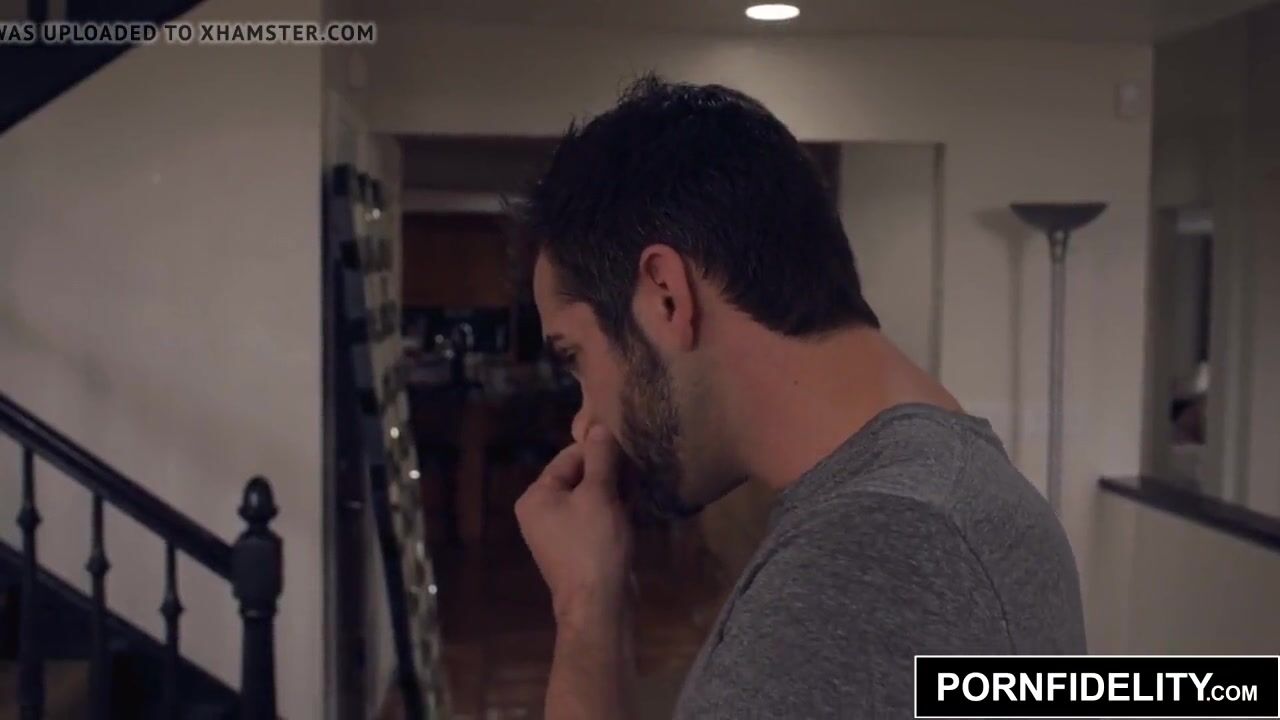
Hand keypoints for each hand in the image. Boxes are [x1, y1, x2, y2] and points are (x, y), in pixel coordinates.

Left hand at [516, 425, 632, 623]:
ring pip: (590, 498)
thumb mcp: (598, 495)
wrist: (598, 605)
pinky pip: (595, 518)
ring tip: (639, 484)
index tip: (627, 444)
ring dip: (614, 490)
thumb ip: (600, 459)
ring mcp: (559, 533)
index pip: (568, 457)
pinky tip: (636, 506)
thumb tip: (598, 427)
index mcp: (536, 497)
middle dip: (608, 471)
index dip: (598, 449)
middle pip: (578, 476)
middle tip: (638, 465)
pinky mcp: (579, 548)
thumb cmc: (593, 545)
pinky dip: (614, 510)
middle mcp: (541, 513)